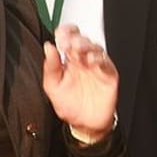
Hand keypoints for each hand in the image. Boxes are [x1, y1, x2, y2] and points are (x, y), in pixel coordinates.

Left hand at [43, 24, 118, 142]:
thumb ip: (50, 67)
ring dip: (87, 45)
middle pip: (82, 39)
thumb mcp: (53, 87)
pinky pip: (106, 61)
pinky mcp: (108, 74)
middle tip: (68, 43)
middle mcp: (83, 60)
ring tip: (79, 49)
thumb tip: (48, 47)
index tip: (61, 34)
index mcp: (68, 60)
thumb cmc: (70, 106)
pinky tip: (91, 61)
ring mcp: (96, 66)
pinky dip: (100, 58)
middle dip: (75, 38)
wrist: (86, 124)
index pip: (68, 38)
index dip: (65, 32)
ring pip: (95, 47)